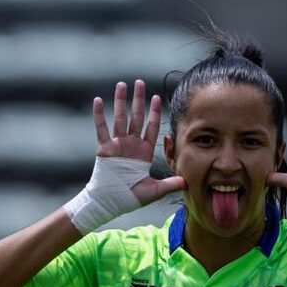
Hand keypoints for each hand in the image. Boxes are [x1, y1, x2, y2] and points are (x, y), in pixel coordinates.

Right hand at [93, 79, 183, 204]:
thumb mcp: (155, 190)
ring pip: (120, 118)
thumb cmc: (131, 197)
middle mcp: (131, 145)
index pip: (151, 128)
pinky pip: (101, 129)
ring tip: (122, 84)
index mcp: (144, 152)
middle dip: (139, 100)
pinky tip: (98, 100)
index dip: (154, 113)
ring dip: (120, 101)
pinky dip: (99, 115)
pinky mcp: (104, 148)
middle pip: (136, 117)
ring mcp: (117, 145)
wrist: (111, 203)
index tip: (157, 97)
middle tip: (140, 82)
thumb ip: (170, 183)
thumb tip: (187, 182)